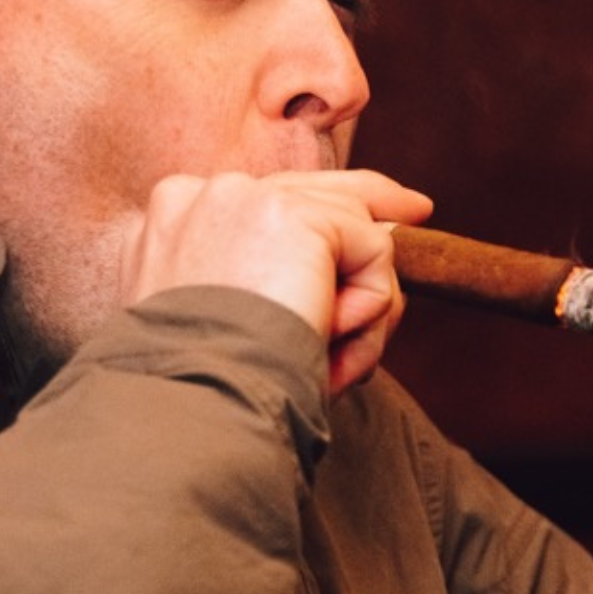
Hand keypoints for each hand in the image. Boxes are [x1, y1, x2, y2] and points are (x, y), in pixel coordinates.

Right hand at [127, 170, 433, 392]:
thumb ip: (253, 284)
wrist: (189, 403)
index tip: (367, 214)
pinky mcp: (297, 218)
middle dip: (370, 206)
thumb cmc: (200, 391)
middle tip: (418, 209)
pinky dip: (369, 312)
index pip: (263, 199)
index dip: (318, 212)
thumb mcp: (216, 329)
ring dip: (361, 310)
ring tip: (335, 366)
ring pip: (351, 234)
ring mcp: (250, 198)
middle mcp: (206, 195)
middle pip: (313, 190)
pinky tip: (329, 346)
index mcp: (174, 220)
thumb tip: (331, 268)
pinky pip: (373, 255)